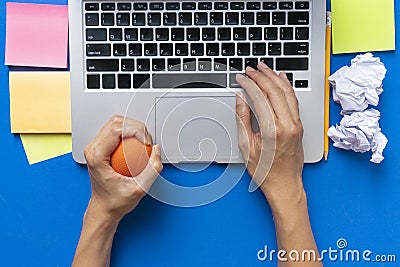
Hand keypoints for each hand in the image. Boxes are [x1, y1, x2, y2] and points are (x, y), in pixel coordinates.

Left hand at [83, 115, 162, 222]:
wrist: (104, 208)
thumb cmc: (115, 201)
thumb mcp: (138, 189)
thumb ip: (151, 170)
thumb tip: (156, 151)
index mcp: (96, 156)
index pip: (116, 129)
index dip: (136, 130)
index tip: (147, 143)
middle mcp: (93, 148)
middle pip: (116, 122)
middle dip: (137, 127)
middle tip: (147, 143)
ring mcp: (96, 147)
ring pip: (116, 123)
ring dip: (134, 129)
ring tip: (144, 144)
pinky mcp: (102, 147)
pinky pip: (117, 132)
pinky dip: (130, 135)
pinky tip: (138, 146)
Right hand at [236, 62, 303, 207]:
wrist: (285, 185)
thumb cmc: (266, 171)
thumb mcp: (247, 146)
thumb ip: (243, 119)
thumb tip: (241, 100)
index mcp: (273, 130)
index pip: (260, 97)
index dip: (249, 84)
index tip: (241, 78)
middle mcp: (288, 124)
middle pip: (275, 91)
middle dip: (261, 76)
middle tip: (250, 69)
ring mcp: (296, 124)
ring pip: (287, 92)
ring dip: (274, 77)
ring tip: (264, 68)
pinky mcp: (300, 126)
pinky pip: (294, 100)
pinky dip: (287, 87)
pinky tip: (281, 79)